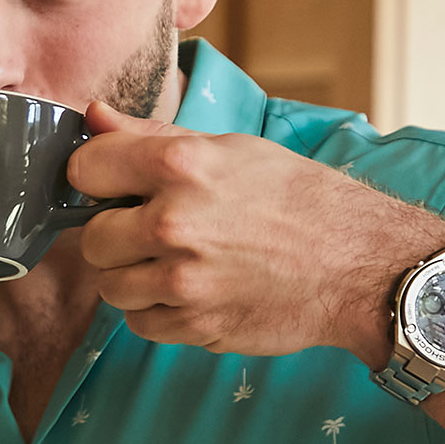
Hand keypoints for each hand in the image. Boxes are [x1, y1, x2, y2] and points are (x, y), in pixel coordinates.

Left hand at [65, 100, 444, 364]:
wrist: (359, 264)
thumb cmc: (298, 199)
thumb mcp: (232, 149)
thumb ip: (152, 136)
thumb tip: (94, 117)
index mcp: (181, 166)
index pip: (84, 169)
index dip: (94, 178)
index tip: (112, 187)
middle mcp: (174, 223)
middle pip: (92, 239)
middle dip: (115, 237)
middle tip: (151, 234)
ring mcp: (183, 280)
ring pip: (110, 287)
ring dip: (133, 278)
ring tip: (175, 263)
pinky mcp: (194, 325)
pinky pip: (139, 324)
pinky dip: (157, 312)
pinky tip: (191, 292)